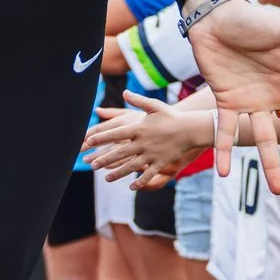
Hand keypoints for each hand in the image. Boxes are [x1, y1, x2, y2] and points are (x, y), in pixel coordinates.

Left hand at [84, 92, 207, 186]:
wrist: (190, 129)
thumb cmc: (171, 116)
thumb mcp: (154, 105)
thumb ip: (138, 100)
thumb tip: (124, 92)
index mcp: (139, 128)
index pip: (116, 134)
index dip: (102, 138)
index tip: (89, 142)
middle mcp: (143, 143)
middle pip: (120, 153)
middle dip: (105, 160)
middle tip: (92, 165)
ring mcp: (151, 155)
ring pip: (131, 167)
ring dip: (118, 174)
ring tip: (106, 179)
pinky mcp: (160, 163)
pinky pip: (148, 175)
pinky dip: (139, 182)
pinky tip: (131, 187)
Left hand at [187, 0, 279, 193]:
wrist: (214, 16)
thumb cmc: (252, 20)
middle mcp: (276, 94)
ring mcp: (251, 101)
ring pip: (263, 137)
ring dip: (270, 163)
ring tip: (277, 190)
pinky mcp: (226, 102)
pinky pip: (225, 130)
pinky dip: (224, 150)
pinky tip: (224, 172)